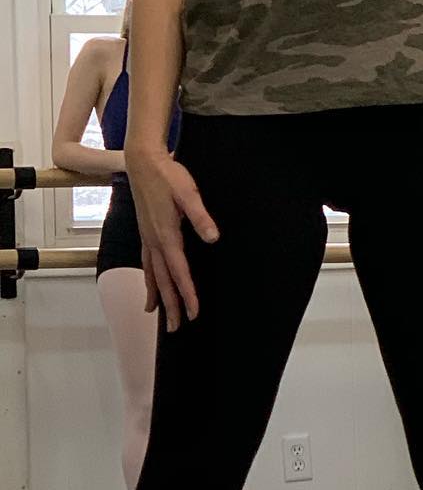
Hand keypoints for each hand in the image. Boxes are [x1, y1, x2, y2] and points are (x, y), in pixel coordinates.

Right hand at [126, 147, 218, 332]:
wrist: (144, 161)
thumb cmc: (168, 175)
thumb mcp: (189, 193)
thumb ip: (201, 216)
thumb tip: (213, 238)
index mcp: (166, 235)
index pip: (179, 272)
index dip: (187, 294)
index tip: (194, 313)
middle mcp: (154, 241)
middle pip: (163, 280)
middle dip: (171, 304)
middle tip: (176, 328)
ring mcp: (147, 237)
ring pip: (152, 274)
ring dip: (157, 295)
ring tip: (157, 315)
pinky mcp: (146, 231)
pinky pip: (147, 262)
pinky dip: (149, 278)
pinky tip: (151, 283)